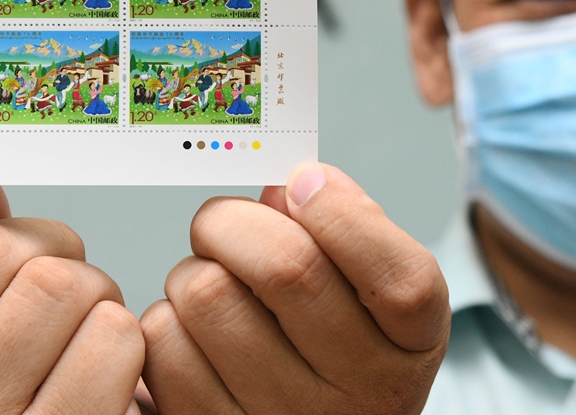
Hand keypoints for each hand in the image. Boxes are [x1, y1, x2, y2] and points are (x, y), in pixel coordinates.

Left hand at [140, 163, 449, 414]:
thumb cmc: (333, 346)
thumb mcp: (370, 293)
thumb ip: (343, 232)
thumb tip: (281, 190)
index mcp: (410, 346)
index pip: (399, 280)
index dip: (343, 214)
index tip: (303, 182)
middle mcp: (362, 395)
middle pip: (287, 269)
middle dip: (235, 220)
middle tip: (223, 222)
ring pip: (209, 297)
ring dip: (194, 271)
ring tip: (211, 284)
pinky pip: (165, 346)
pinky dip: (166, 320)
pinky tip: (192, 331)